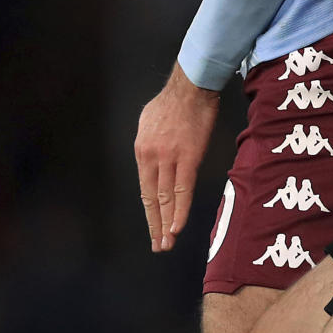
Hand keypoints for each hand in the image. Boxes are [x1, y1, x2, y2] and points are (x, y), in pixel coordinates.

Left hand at [135, 62, 219, 251]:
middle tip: (159, 245)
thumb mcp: (147, 122)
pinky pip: (183, 189)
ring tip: (167, 242)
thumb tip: (152, 161)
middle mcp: (151, 158)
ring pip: (166, 198)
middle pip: (153, 199)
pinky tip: (178, 226)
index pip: (144, 190)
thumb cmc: (172, 101)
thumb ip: (148, 144)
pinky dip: (180, 210)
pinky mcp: (189, 157)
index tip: (153, 229)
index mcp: (141, 150)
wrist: (191, 86)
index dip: (149, 212)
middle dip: (156, 225)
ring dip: (167, 223)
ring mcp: (169, 158)